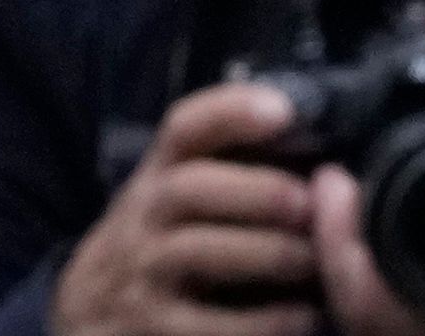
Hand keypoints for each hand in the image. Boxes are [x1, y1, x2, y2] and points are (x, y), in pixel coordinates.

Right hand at [49, 81, 312, 335]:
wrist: (91, 312)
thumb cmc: (171, 238)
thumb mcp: (192, 193)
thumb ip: (244, 164)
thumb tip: (333, 155)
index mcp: (164, 173)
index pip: (185, 127)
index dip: (232, 111)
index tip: (285, 111)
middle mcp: (144, 216)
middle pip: (187, 188)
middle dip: (256, 192)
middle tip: (312, 205)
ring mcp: (138, 273)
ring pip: (193, 251)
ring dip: (265, 253)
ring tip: (316, 260)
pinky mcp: (145, 328)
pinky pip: (200, 324)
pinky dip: (258, 321)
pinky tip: (302, 316)